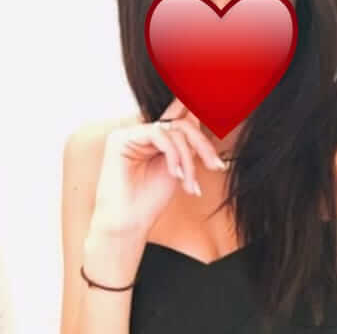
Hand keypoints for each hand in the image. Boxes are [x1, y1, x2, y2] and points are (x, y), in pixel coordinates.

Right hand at [89, 97, 226, 235]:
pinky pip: (157, 135)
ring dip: (187, 160)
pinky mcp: (120, 138)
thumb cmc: (151, 200)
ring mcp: (130, 133)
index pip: (179, 116)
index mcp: (154, 137)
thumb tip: (201, 115)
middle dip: (203, 145)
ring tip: (190, 184)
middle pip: (181, 124)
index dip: (197, 111)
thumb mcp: (180, 167)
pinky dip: (172, 155)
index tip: (213, 125)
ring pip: (173, 131)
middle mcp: (142, 132)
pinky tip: (176, 175)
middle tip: (216, 166)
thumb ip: (187, 144)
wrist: (129, 224)